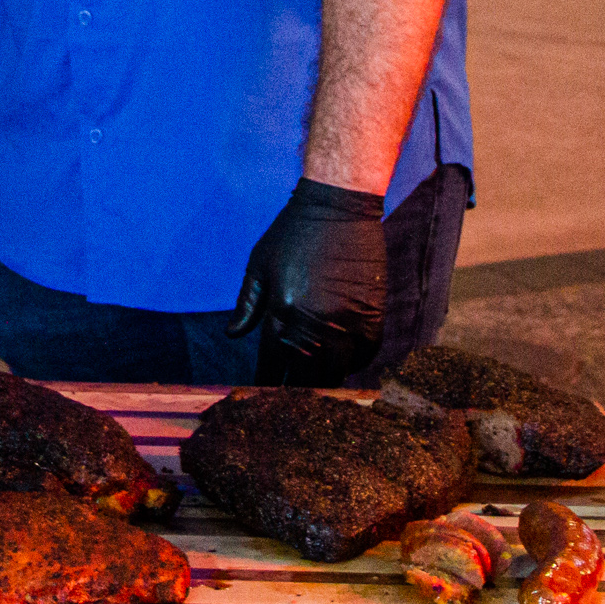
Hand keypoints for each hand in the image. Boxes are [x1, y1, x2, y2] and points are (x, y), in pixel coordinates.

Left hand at [226, 179, 385, 386]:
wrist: (337, 205)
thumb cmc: (293, 232)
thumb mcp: (259, 264)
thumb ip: (247, 304)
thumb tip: (232, 336)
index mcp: (281, 312)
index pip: (272, 365)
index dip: (268, 384)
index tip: (265, 395)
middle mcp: (313, 322)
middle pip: (305, 376)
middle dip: (297, 390)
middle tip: (294, 398)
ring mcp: (346, 319)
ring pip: (337, 370)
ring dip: (328, 380)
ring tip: (320, 383)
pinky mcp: (372, 313)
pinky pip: (366, 353)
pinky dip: (356, 362)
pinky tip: (347, 361)